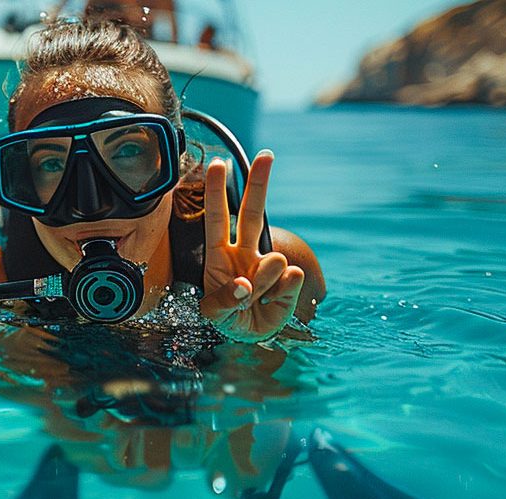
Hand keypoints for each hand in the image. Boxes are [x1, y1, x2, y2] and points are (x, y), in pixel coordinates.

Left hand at [200, 153, 303, 342]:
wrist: (252, 336)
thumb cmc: (228, 318)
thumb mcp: (215, 314)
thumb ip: (225, 300)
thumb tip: (246, 282)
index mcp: (219, 255)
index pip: (217, 219)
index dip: (216, 192)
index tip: (217, 164)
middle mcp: (244, 253)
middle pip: (253, 214)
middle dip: (259, 184)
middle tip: (266, 155)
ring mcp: (268, 266)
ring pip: (274, 259)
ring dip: (264, 283)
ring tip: (255, 300)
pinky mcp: (289, 281)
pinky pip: (290, 281)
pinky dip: (280, 296)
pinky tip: (272, 302)